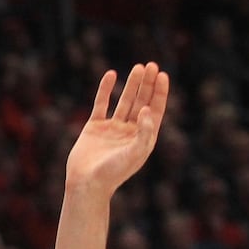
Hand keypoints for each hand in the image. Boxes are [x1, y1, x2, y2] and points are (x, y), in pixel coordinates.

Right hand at [64, 63, 168, 194]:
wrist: (86, 183)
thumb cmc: (113, 172)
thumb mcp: (135, 153)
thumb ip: (144, 131)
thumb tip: (146, 109)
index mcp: (143, 138)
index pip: (154, 110)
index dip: (159, 93)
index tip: (162, 75)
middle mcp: (129, 131)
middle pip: (141, 102)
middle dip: (147, 84)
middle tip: (151, 65)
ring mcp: (112, 128)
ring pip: (124, 101)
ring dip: (132, 84)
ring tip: (138, 67)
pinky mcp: (94, 127)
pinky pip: (101, 104)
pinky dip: (106, 90)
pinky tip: (111, 75)